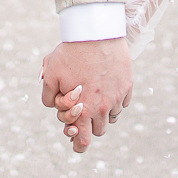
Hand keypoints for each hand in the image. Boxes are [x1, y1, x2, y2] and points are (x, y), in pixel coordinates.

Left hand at [41, 38, 131, 152]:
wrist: (96, 32)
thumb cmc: (71, 53)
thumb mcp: (51, 75)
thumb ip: (49, 97)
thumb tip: (55, 107)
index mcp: (83, 110)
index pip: (84, 141)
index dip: (79, 145)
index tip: (76, 143)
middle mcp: (102, 108)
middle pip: (99, 130)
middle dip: (90, 124)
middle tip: (83, 111)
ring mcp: (117, 97)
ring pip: (112, 117)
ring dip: (103, 113)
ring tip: (95, 97)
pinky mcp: (127, 85)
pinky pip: (123, 102)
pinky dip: (115, 100)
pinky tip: (106, 87)